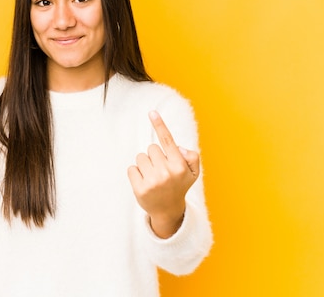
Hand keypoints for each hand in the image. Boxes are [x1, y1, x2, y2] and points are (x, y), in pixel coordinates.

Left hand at [127, 110, 200, 237]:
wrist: (168, 211)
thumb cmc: (179, 186)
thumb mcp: (193, 173)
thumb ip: (192, 157)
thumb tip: (179, 148)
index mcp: (179, 166)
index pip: (168, 141)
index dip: (159, 125)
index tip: (151, 112)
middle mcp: (166, 173)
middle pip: (151, 148)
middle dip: (155, 156)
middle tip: (160, 170)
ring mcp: (152, 181)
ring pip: (140, 157)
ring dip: (145, 164)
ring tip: (153, 177)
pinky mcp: (140, 188)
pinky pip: (131, 169)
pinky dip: (136, 174)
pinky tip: (144, 183)